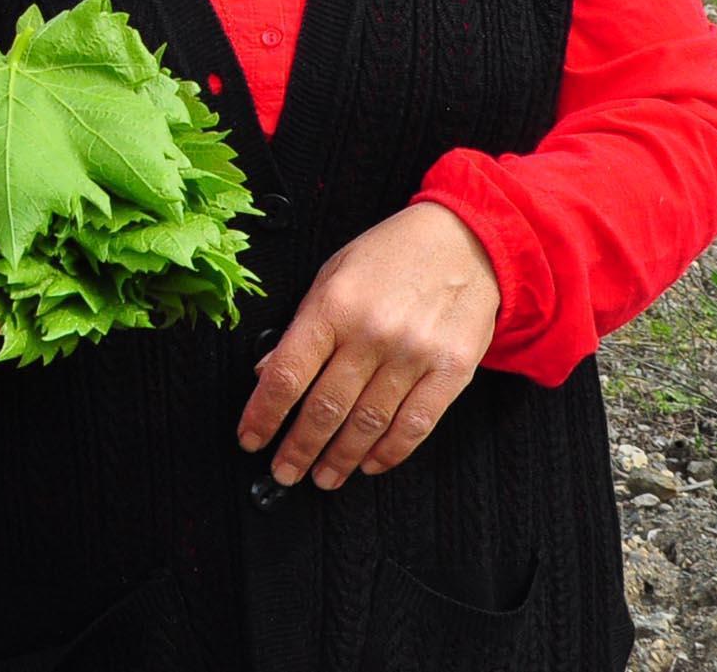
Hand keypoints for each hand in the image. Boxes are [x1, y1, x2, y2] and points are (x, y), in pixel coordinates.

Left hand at [236, 201, 499, 489]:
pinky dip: (389, 453)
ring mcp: (414, 354)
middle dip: (298, 448)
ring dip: (340, 458)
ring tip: (322, 477)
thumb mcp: (332, 274)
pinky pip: (415, 425)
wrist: (465, 240)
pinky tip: (370, 464)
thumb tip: (266, 371)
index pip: (286, 374)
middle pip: (325, 407)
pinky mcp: (452, 370)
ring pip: (367, 423)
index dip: (263, 414)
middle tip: (283, 471)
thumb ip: (301, 325)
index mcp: (333, 306)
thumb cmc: (391, 255)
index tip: (251, 439)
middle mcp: (372, 333)